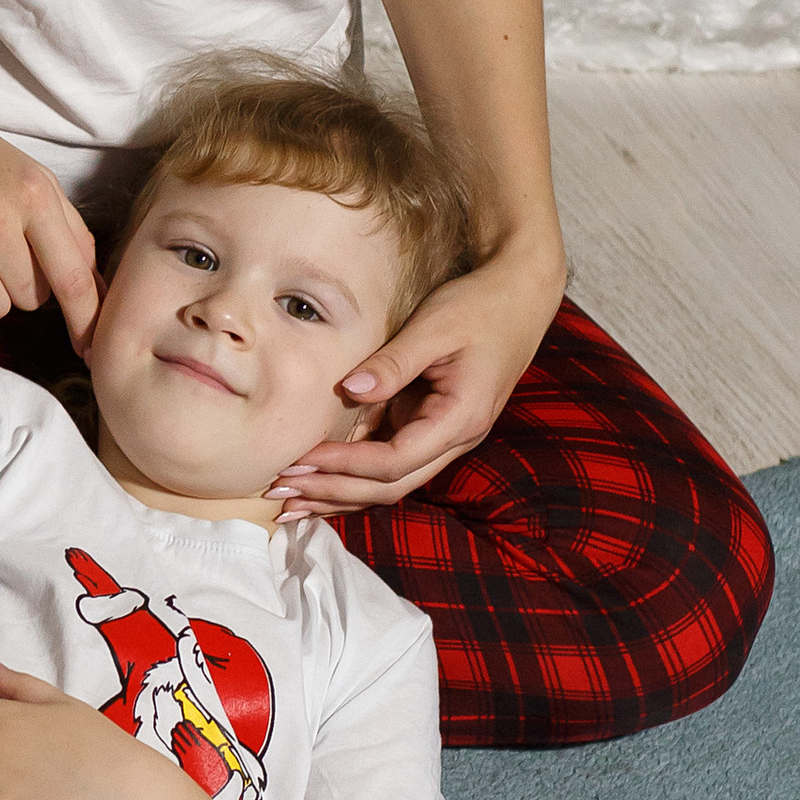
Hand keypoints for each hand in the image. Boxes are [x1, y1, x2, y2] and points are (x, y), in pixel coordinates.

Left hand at [269, 234, 565, 514]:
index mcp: (460, 419)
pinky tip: (318, 483)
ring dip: (340, 495)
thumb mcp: (435, 326)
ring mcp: (444, 436)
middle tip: (280, 492)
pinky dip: (353, 476)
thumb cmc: (480, 306)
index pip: (394, 461)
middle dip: (334, 493)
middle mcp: (455, 439)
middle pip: (389, 486)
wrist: (519, 298)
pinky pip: (389, 463)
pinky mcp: (431, 426)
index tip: (300, 459)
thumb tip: (347, 391)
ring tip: (289, 502)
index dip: (344, 466)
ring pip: (389, 483)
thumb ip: (393, 363)